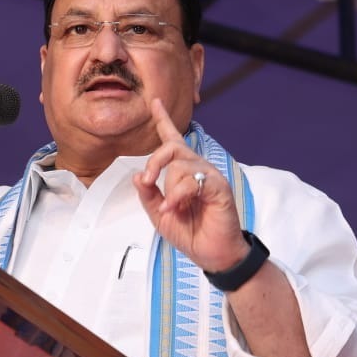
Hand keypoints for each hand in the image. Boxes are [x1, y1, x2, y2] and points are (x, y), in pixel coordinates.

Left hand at [132, 98, 250, 274]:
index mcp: (183, 173)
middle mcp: (197, 169)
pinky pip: (193, 181)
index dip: (163, 120)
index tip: (155, 102)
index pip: (172, 141)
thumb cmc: (191, 234)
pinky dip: (178, 195)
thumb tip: (137, 176)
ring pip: (180, 165)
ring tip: (169, 208)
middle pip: (172, 147)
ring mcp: (209, 176)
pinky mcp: (218, 187)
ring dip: (169, 189)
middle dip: (154, 161)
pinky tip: (175, 208)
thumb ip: (148, 196)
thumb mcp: (159, 216)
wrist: (213, 255)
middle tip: (148, 180)